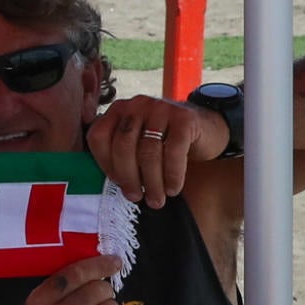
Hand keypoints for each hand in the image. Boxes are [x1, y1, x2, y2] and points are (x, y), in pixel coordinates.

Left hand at [87, 94, 223, 207]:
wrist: (206, 128)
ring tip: (156, 200)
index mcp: (118, 110)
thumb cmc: (164, 141)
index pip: (98, 136)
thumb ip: (120, 154)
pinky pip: (173, 151)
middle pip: (122, 145)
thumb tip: (115, 184)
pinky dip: (172, 175)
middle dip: (128, 177)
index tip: (117, 184)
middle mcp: (136, 104)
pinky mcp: (184, 118)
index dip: (105, 163)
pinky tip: (173, 188)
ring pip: (148, 151)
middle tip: (136, 198)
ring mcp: (160, 108)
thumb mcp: (138, 142)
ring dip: (152, 182)